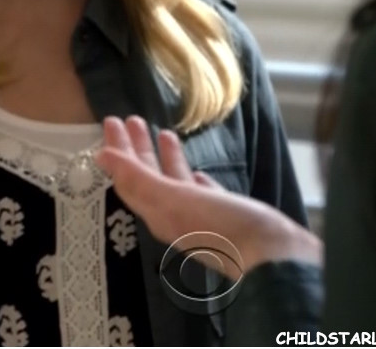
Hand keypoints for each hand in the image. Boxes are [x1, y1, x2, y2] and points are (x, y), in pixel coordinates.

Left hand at [95, 116, 321, 279]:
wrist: (274, 257)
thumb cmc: (223, 226)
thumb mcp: (175, 199)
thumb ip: (138, 179)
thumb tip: (101, 157)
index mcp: (158, 211)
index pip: (128, 177)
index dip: (118, 151)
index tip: (110, 123)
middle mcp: (173, 216)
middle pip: (148, 177)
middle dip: (137, 148)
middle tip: (129, 119)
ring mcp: (200, 217)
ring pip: (174, 183)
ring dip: (165, 158)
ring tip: (162, 132)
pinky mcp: (225, 218)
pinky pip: (201, 196)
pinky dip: (193, 181)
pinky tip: (196, 173)